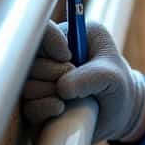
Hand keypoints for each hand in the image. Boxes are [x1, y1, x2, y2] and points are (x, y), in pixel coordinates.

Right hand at [20, 19, 144, 144]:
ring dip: (49, 94)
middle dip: (54, 74)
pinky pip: (27, 107)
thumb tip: (62, 89)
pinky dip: (42, 109)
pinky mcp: (35, 102)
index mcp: (69, 36)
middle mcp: (48, 55)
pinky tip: (60, 109)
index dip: (50, 42)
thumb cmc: (117, 88)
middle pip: (31, 59)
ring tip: (72, 98)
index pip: (44, 29)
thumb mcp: (114, 77)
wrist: (115, 115)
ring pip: (27, 85)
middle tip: (78, 82)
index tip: (68, 57)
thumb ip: (92, 77)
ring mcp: (39, 79)